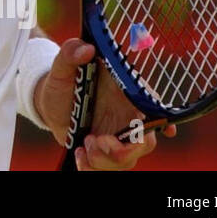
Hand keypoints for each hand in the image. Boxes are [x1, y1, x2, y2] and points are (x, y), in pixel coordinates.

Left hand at [34, 38, 176, 170]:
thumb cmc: (64, 82)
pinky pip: (107, 170)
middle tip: (96, 140)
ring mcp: (117, 138)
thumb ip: (70, 54)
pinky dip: (93, 168)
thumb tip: (85, 48)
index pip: (155, 109)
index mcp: (127, 96)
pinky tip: (80, 155)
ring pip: (126, 161)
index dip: (164, 123)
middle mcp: (128, 119)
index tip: (166, 131)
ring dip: (104, 160)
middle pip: (144, 144)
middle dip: (123, 150)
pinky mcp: (104, 153)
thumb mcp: (62, 66)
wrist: (50, 101)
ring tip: (85, 144)